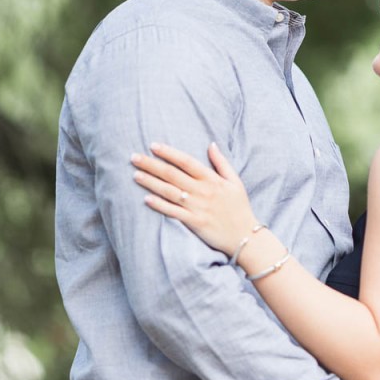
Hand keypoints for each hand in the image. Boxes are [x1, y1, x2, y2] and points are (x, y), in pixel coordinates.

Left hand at [132, 143, 256, 255]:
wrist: (246, 236)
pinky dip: (160, 205)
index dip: (169, 153)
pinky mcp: (194, 222)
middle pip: (172, 174)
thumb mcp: (235, 181)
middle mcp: (202, 191)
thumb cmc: (240, 207)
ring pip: (169, 191)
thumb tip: (211, 144)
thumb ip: (221, 162)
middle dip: (151, 165)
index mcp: (211, 179)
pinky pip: (173, 212)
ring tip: (135, 174)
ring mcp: (197, 207)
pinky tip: (146, 199)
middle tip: (134, 157)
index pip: (186, 161)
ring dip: (151, 182)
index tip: (153, 146)